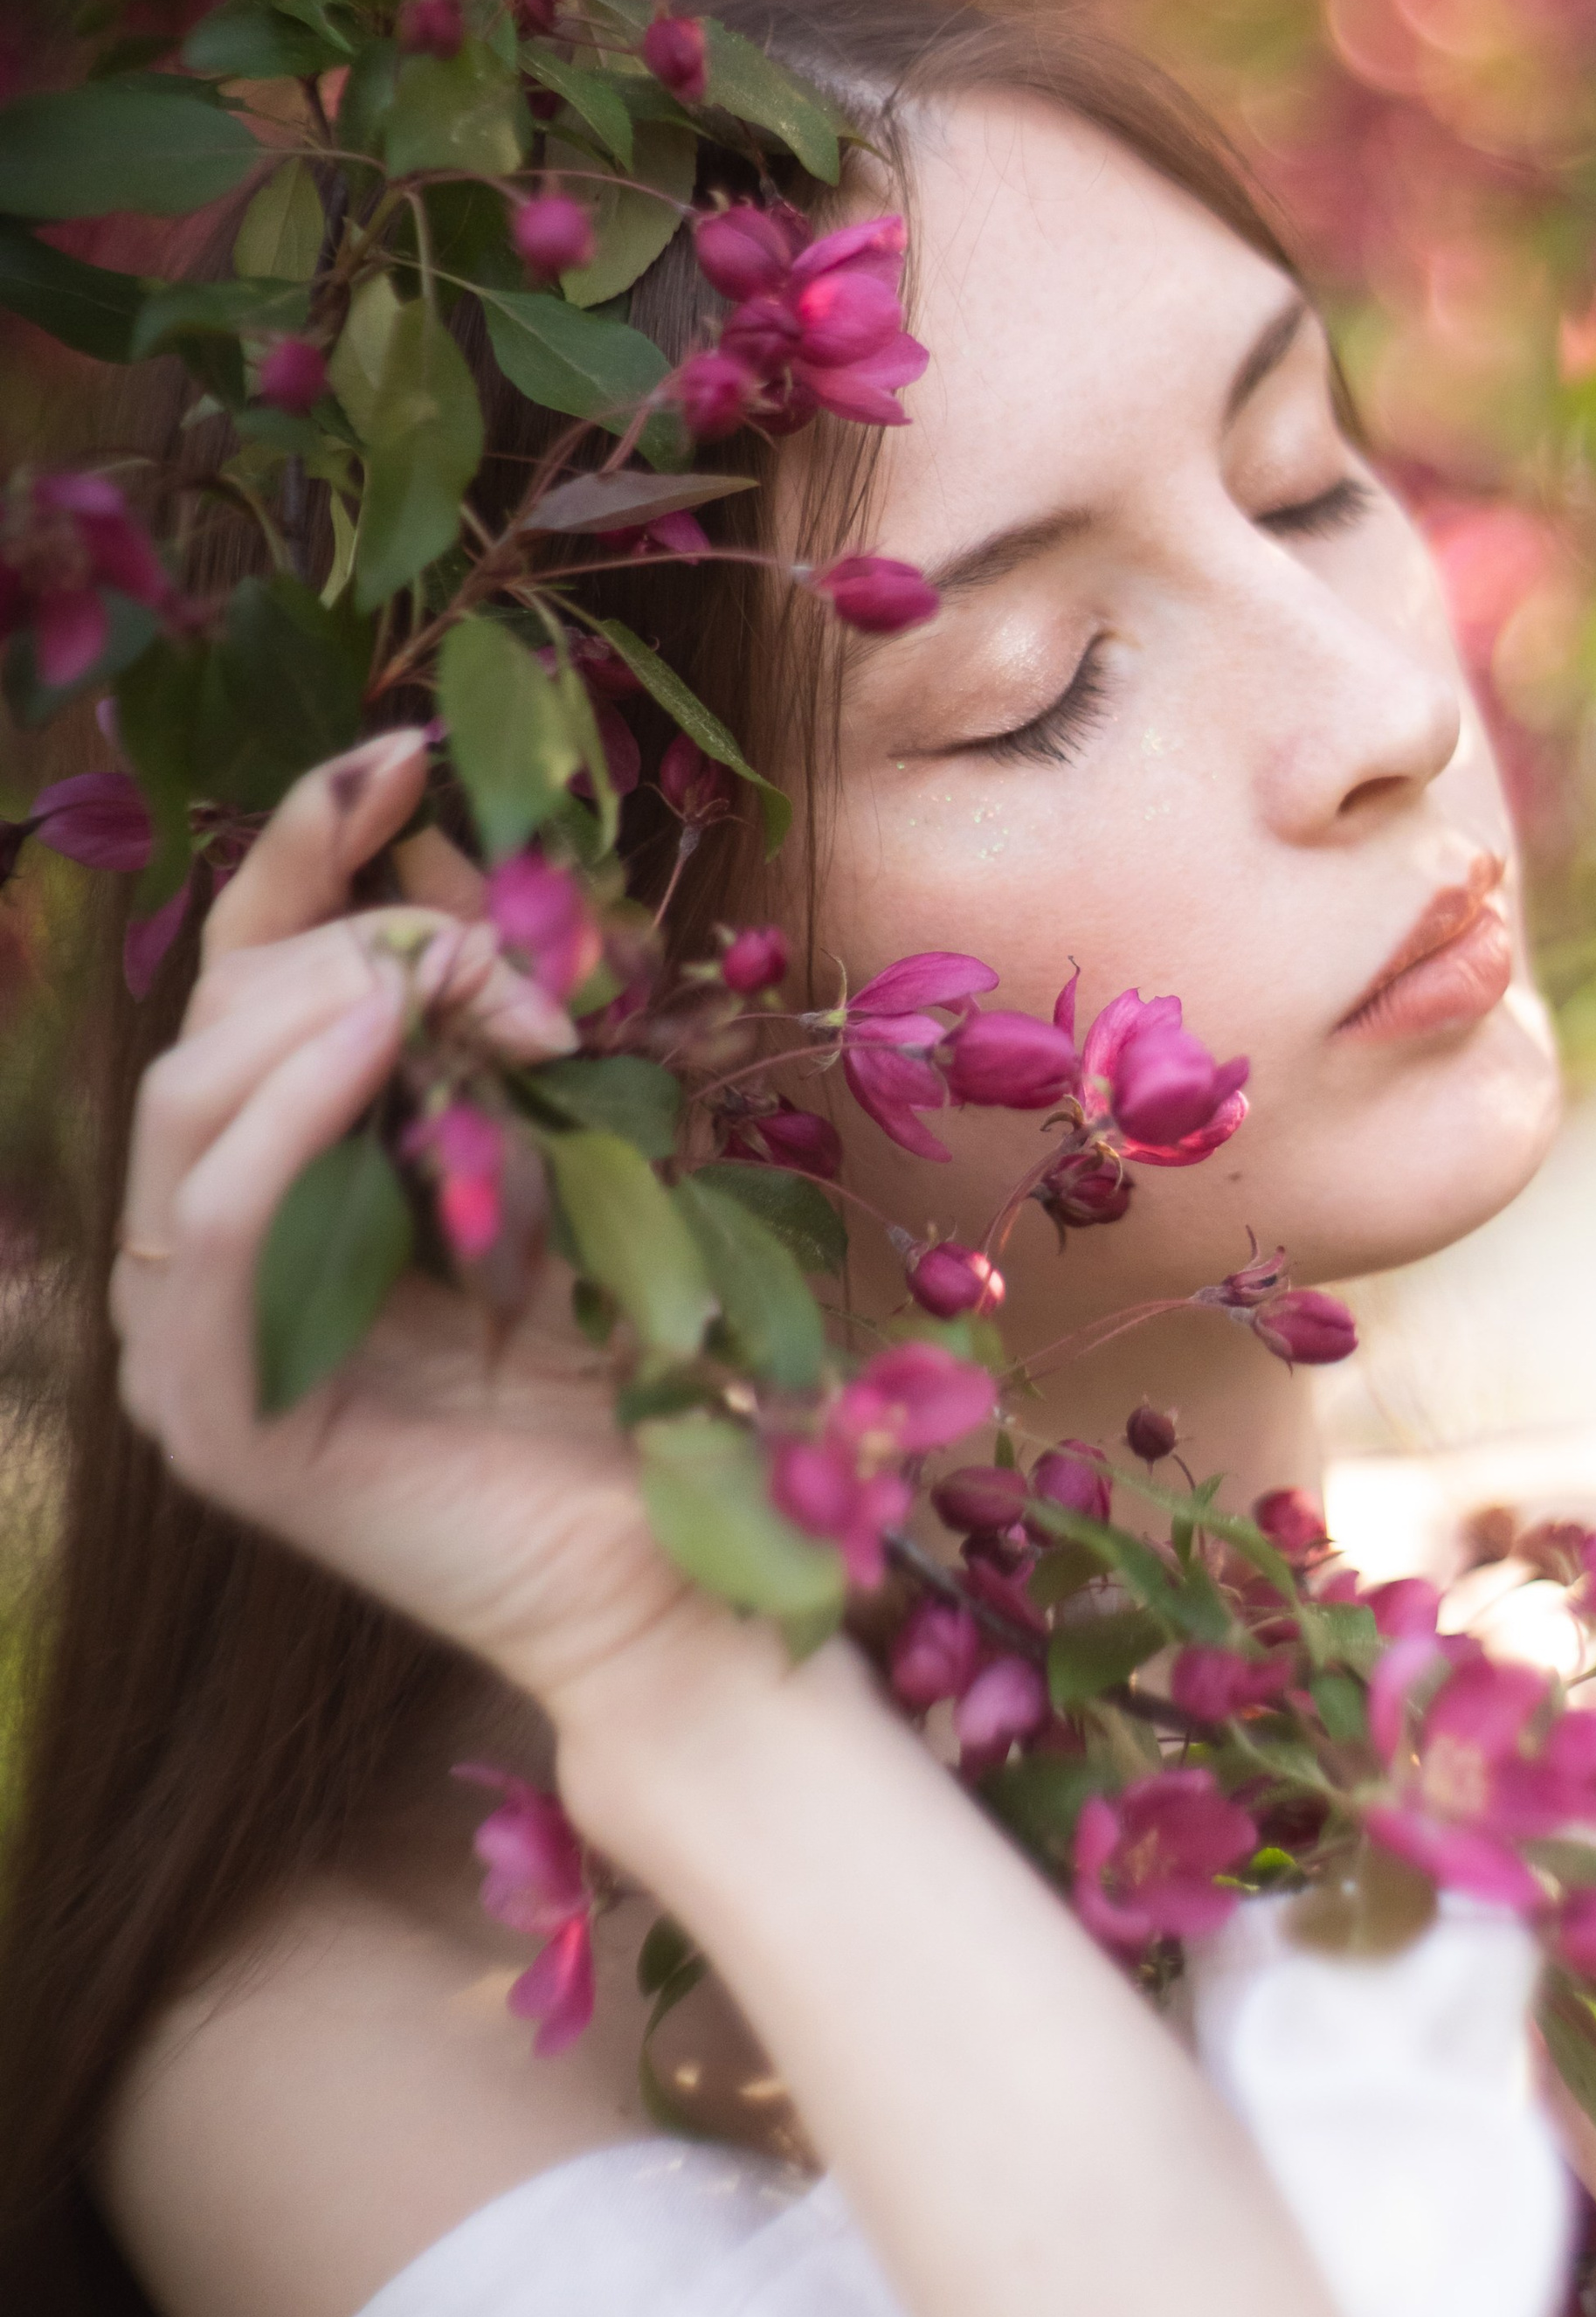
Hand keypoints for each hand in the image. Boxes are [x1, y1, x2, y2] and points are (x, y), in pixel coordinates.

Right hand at [111, 735, 729, 1713]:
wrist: (685, 1564)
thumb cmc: (646, 1363)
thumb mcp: (583, 1146)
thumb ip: (512, 1026)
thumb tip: (467, 872)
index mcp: (288, 1171)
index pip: (252, 975)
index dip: (306, 851)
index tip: (405, 752)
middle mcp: (209, 1246)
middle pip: (219, 1017)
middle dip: (364, 947)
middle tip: (518, 968)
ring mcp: (191, 1338)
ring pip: (190, 1101)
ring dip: (335, 1010)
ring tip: (457, 998)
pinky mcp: (218, 1419)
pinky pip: (202, 1227)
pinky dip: (283, 1119)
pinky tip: (377, 1045)